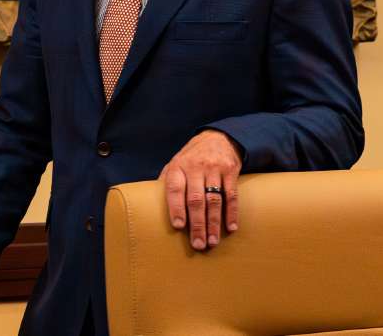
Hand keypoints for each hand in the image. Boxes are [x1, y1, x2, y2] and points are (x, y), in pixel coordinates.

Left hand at [159, 130, 241, 250]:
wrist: (217, 137)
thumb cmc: (191, 157)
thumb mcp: (175, 164)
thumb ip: (166, 182)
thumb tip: (150, 206)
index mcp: (178, 167)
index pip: (174, 189)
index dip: (175, 208)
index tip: (178, 226)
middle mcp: (195, 167)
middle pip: (196, 199)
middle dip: (197, 224)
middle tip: (198, 245)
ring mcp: (214, 169)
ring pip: (214, 200)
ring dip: (214, 223)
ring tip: (212, 241)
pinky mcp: (230, 171)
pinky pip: (232, 195)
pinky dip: (231, 213)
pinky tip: (231, 228)